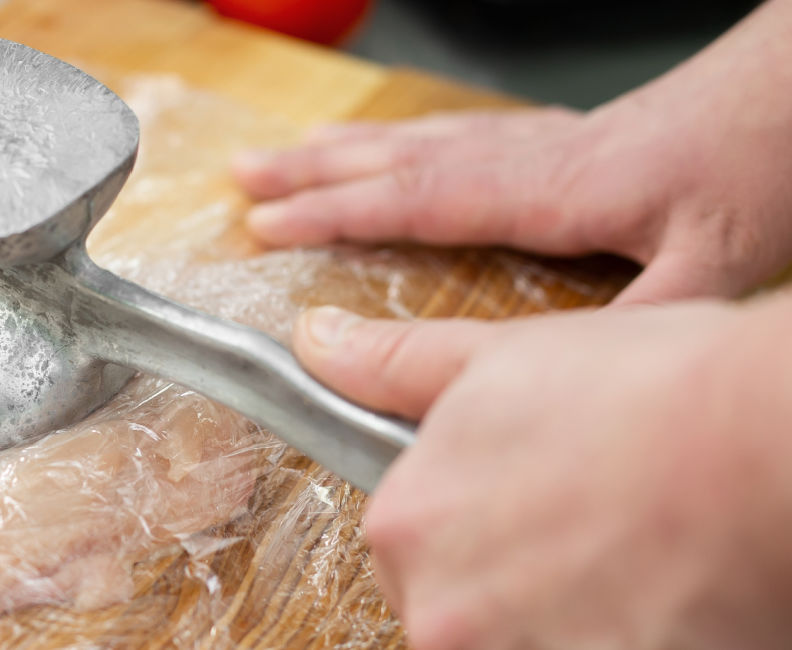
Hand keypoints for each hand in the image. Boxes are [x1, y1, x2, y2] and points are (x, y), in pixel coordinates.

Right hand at [233, 1, 791, 304]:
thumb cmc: (761, 165)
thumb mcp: (716, 262)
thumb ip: (638, 324)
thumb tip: (561, 384)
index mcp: (550, 188)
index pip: (416, 200)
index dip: (334, 213)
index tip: (265, 225)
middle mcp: (530, 156)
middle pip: (397, 159)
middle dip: (311, 171)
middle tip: (241, 178)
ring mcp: (543, 140)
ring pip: (422, 140)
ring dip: (346, 149)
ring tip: (288, 154)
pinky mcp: (563, 137)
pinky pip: (457, 134)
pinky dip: (404, 142)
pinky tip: (394, 151)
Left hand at [291, 295, 791, 648]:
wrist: (765, 445)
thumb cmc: (646, 392)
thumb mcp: (499, 359)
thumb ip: (394, 365)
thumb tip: (314, 339)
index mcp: (404, 524)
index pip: (412, 540)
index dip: (476, 512)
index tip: (529, 495)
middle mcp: (438, 611)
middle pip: (456, 603)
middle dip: (510, 573)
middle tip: (588, 519)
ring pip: (512, 639)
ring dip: (559, 614)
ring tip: (628, 553)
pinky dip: (606, 635)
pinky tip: (651, 593)